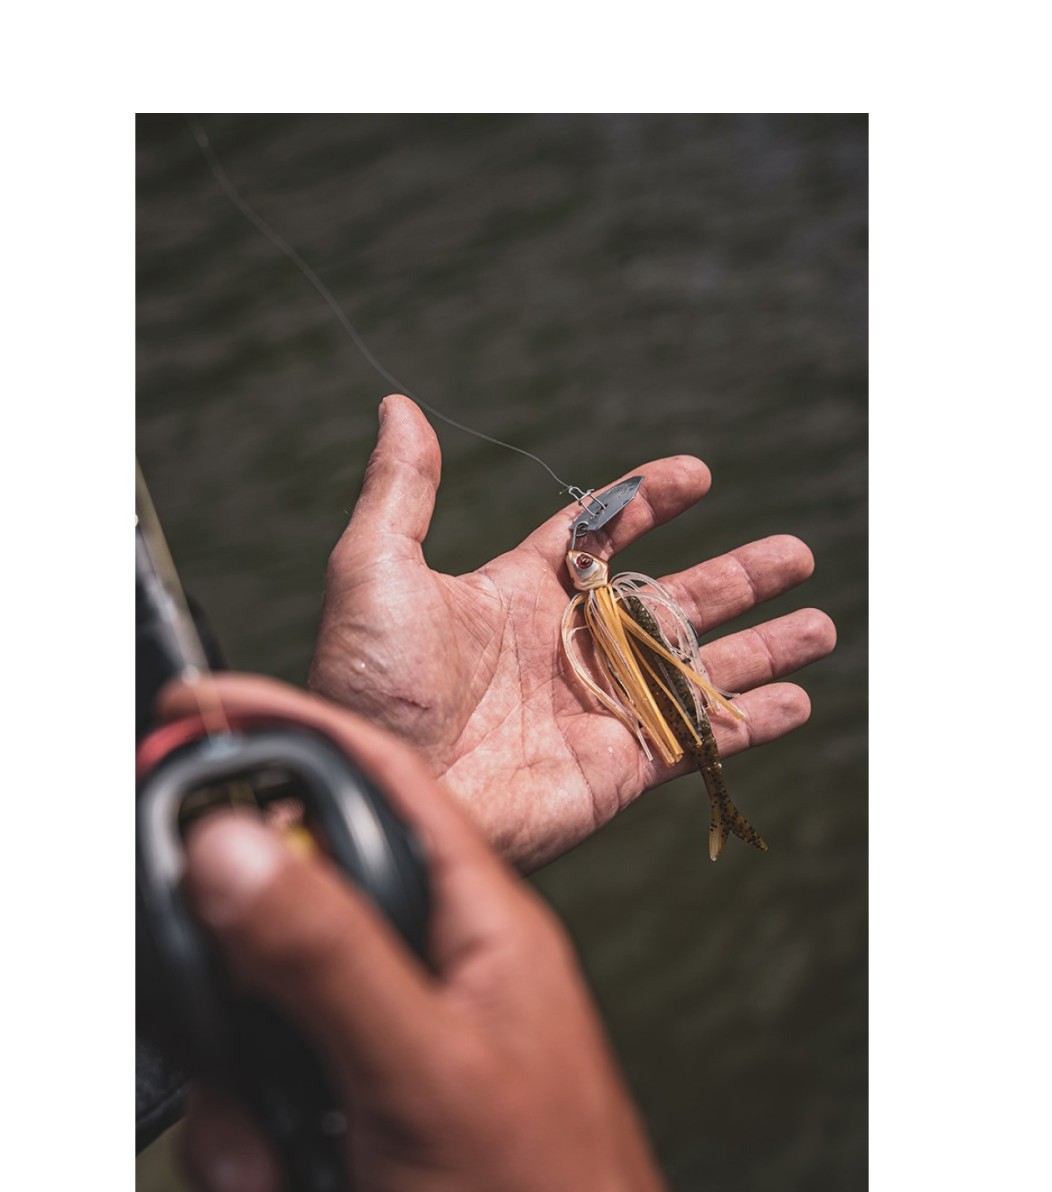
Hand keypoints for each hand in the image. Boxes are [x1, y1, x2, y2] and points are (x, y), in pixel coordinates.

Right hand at [162, 674, 673, 1191]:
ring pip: (272, 999)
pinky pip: (275, 1079)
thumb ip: (329, 956)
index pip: (381, 778)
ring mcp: (398, 1035)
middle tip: (203, 996)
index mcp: (479, 919)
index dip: (294, 727)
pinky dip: (254, 1134)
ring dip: (242, 1074)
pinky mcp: (366, 1098)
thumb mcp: (423, 1069)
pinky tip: (283, 1177)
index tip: (203, 710)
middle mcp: (438, 964)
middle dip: (235, 950)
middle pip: (303, 893)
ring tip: (272, 1150)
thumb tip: (237, 848)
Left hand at [310, 396, 835, 870]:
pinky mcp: (618, 770)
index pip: (599, 539)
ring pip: (699, 670)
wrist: (386, 786)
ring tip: (821, 626)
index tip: (698, 474)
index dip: (647, 504)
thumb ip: (402, 490)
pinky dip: (749, 722)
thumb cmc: (371, 681)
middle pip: (670, 603)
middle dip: (736, 578)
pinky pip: (698, 739)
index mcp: (516, 597)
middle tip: (797, 555)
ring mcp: (598, 710)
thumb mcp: (375, 567)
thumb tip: (399, 405)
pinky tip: (797, 701)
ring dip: (761, 647)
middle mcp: (566, 651)